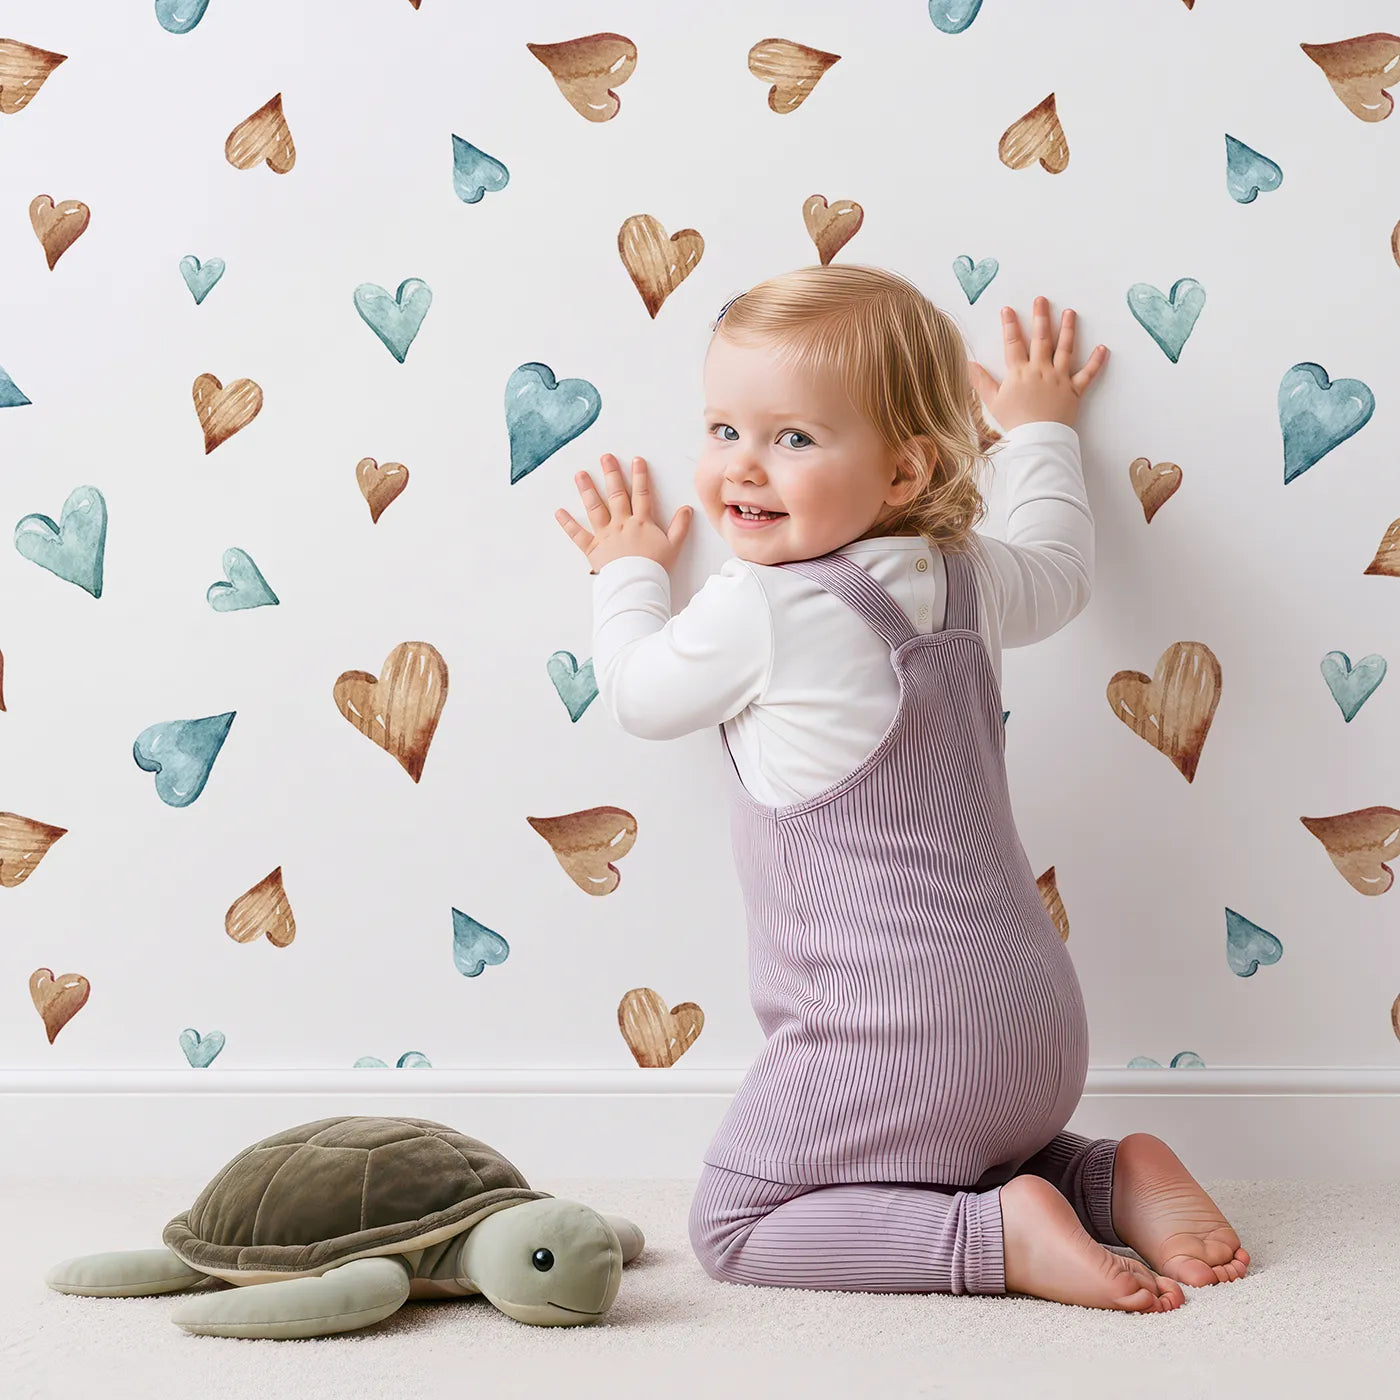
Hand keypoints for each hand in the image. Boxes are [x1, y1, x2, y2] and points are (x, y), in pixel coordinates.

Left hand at [556, 454, 692, 574]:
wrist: (637, 585)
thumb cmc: (655, 568)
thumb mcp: (673, 547)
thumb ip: (680, 527)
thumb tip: (687, 509)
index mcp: (641, 522)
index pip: (642, 494)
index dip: (640, 476)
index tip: (636, 460)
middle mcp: (622, 524)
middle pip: (616, 494)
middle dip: (611, 474)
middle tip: (605, 457)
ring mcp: (605, 535)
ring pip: (595, 508)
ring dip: (587, 490)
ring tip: (580, 474)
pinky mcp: (593, 549)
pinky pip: (578, 535)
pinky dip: (568, 523)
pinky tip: (559, 511)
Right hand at [969, 297, 1107, 432]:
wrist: (1037, 439)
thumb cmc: (1014, 423)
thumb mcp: (993, 402)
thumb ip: (981, 381)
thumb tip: (968, 365)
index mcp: (1019, 372)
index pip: (1013, 343)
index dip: (1009, 325)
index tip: (1008, 309)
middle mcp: (1040, 370)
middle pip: (1041, 339)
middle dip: (1041, 317)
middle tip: (1042, 300)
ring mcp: (1059, 378)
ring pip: (1065, 349)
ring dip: (1068, 329)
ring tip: (1070, 313)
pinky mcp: (1074, 390)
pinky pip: (1088, 374)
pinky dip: (1097, 362)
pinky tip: (1103, 348)